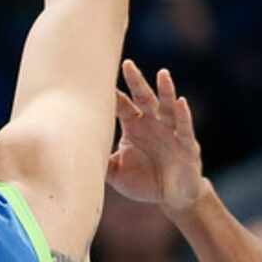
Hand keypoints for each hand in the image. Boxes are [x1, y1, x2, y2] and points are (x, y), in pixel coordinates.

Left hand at [108, 61, 205, 214]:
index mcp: (135, 126)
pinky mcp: (187, 144)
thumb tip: (74, 158)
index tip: (98, 80)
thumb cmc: (144, 181)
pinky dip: (183, 114)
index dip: (112, 96)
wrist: (173, 198)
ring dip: (165, 90)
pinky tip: (180, 102)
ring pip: (167, 107)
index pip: (122, 106)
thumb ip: (100, 163)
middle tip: (127, 64)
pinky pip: (184, 127)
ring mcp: (171, 132)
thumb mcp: (117, 174)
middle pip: (143, 98)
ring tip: (163, 74)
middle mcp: (153, 123)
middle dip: (136, 81)